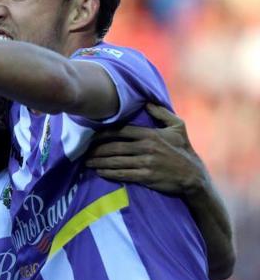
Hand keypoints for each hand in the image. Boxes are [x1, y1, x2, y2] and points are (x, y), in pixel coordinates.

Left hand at [86, 103, 207, 194]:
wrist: (193, 176)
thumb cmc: (184, 150)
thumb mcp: (178, 126)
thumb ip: (162, 113)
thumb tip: (147, 102)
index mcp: (150, 134)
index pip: (121, 131)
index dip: (103, 134)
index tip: (91, 136)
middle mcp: (145, 147)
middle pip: (114, 147)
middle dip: (97, 149)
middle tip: (84, 151)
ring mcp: (145, 162)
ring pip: (116, 161)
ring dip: (99, 162)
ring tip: (87, 162)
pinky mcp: (146, 177)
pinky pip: (123, 174)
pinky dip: (109, 173)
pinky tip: (100, 172)